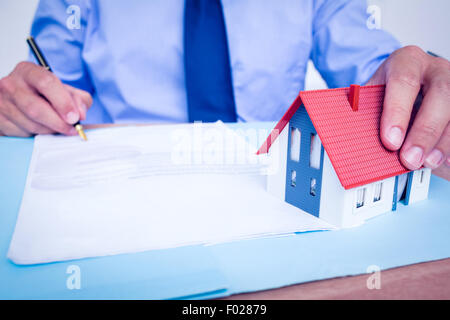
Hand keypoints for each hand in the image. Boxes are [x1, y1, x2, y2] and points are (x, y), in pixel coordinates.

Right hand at [0, 61, 91, 136]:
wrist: (21, 100)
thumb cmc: (45, 94)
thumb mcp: (64, 91)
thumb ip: (78, 99)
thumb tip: (80, 114)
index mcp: (28, 71)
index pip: (46, 82)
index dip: (63, 102)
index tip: (74, 117)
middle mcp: (11, 84)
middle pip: (35, 107)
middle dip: (58, 122)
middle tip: (72, 128)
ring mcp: (2, 102)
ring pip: (30, 123)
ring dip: (50, 130)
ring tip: (59, 128)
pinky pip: (22, 133)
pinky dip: (37, 135)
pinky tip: (43, 129)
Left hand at [367, 46, 449, 171]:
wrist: (407, 85)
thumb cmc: (387, 92)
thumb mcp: (373, 94)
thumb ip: (365, 110)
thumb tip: (349, 135)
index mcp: (407, 61)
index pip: (404, 81)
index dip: (397, 112)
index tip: (390, 141)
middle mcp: (436, 69)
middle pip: (440, 95)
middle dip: (424, 131)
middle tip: (410, 159)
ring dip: (442, 142)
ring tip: (426, 163)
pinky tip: (441, 160)